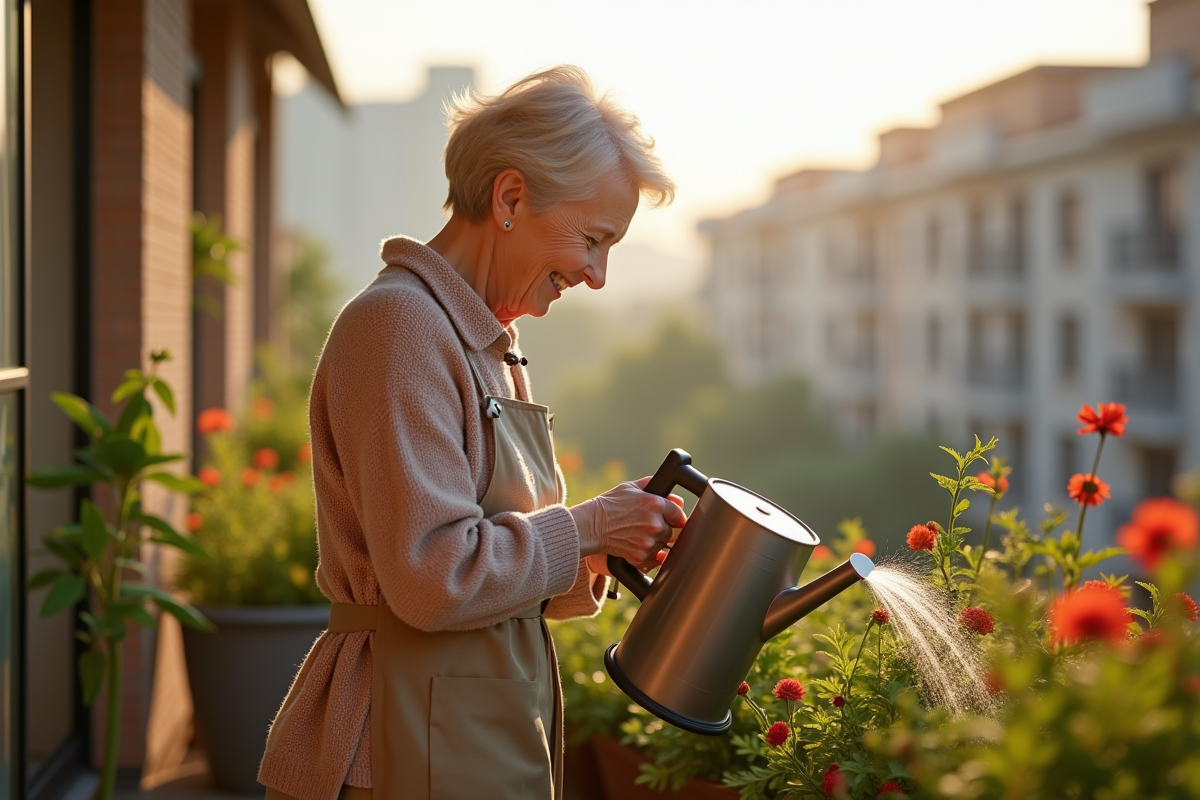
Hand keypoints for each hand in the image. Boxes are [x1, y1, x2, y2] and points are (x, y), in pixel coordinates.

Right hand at [571, 476, 686, 571]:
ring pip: (662, 547)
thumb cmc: (609, 505)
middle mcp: (654, 523)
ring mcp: (648, 542)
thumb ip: (653, 487)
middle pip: (671, 532)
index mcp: (655, 504)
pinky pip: (652, 560)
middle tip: (646, 527)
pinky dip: (646, 556)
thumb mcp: (630, 488)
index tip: (669, 520)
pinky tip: (635, 546)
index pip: (679, 515)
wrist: (591, 525)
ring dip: (654, 543)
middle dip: (662, 531)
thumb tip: (674, 497)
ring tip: (637, 536)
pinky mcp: (640, 556)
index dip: (674, 518)